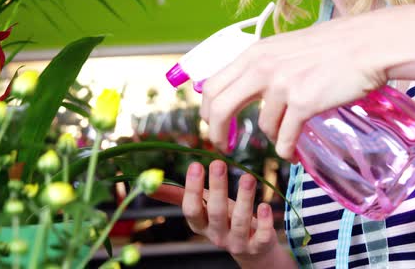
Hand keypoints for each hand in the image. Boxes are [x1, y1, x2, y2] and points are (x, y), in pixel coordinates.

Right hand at [154, 161, 276, 261]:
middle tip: (218, 163)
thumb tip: (149, 184)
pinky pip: (262, 237)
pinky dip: (265, 223)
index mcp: (200, 224)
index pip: (191, 210)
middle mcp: (216, 235)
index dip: (192, 189)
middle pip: (216, 213)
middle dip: (218, 188)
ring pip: (241, 222)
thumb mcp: (202, 208)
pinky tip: (265, 205)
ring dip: (245, 199)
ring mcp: (238, 243)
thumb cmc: (224, 220)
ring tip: (248, 177)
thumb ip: (178, 196)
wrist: (252, 250)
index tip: (195, 165)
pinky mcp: (259, 247)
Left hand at [198, 10, 410, 159]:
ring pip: (263, 126)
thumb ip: (259, 66)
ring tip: (287, 139)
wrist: (368, 45)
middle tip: (222, 145)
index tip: (211, 123)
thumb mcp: (282, 47)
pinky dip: (287, 150)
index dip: (206, 109)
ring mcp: (282, 86)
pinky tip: (292, 154)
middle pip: (219, 108)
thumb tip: (237, 89)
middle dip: (216, 132)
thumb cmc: (329, 46)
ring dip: (274, 138)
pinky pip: (285, 137)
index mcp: (253, 54)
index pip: (212, 85)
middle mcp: (261, 68)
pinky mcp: (303, 103)